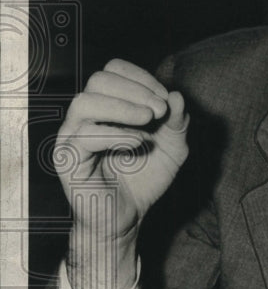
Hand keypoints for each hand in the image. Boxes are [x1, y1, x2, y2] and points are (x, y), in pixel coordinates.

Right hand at [55, 60, 188, 288]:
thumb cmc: (144, 179)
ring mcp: (72, 136)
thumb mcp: (174, 149)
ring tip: (149, 122)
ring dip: (123, 107)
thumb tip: (177, 96)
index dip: (141, 78)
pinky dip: (116, 135)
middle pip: (98, 79)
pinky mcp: (67, 159)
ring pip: (84, 102)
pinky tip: (137, 144)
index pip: (114, 70)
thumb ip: (178, 123)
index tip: (165, 100)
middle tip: (159, 112)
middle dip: (135, 90)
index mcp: (106, 105)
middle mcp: (85, 116)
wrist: (127, 218)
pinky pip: (84, 136)